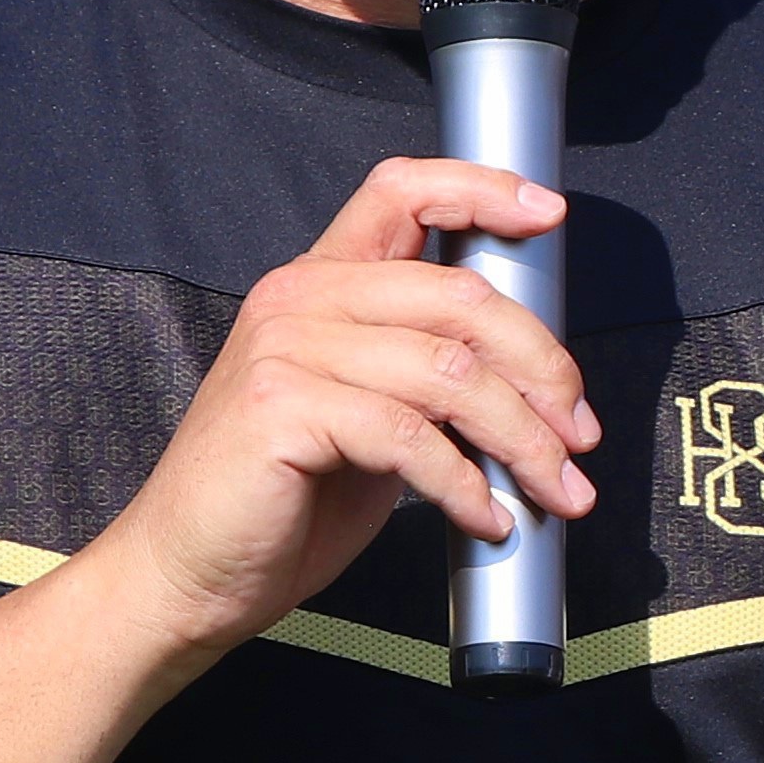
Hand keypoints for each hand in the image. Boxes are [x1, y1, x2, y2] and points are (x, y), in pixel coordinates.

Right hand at [79, 157, 596, 661]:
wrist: (186, 572)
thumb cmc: (280, 502)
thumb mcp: (364, 416)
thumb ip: (424, 375)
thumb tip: (533, 383)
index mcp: (318, 284)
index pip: (401, 192)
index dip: (482, 190)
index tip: (548, 214)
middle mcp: (298, 298)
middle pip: (458, 296)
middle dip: (541, 366)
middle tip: (577, 432)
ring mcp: (286, 350)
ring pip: (449, 373)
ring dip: (522, 440)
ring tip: (553, 488)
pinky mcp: (283, 409)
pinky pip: (411, 438)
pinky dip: (466, 485)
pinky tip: (486, 517)